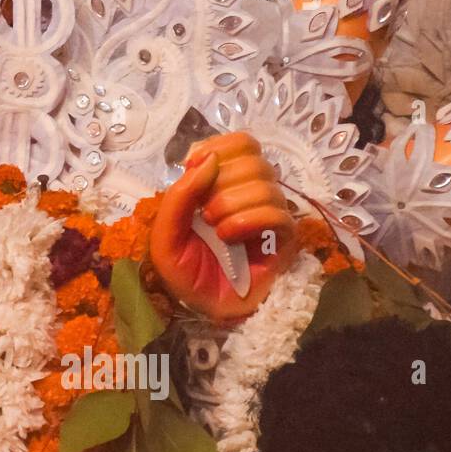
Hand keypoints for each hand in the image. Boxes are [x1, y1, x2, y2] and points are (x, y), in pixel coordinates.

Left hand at [149, 132, 297, 322]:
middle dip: (222, 181)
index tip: (194, 167)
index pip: (242, 142)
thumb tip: (208, 160)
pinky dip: (250, 220)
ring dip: (233, 204)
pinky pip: (280, 214)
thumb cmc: (183, 270)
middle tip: (204, 211)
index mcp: (224, 184)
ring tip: (215, 228)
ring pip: (267, 184)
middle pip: (255, 159)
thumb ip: (180, 195)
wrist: (199, 308)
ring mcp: (270, 216)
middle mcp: (251, 194)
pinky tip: (230, 237)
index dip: (220, 147)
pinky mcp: (284, 241)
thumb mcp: (165, 232)